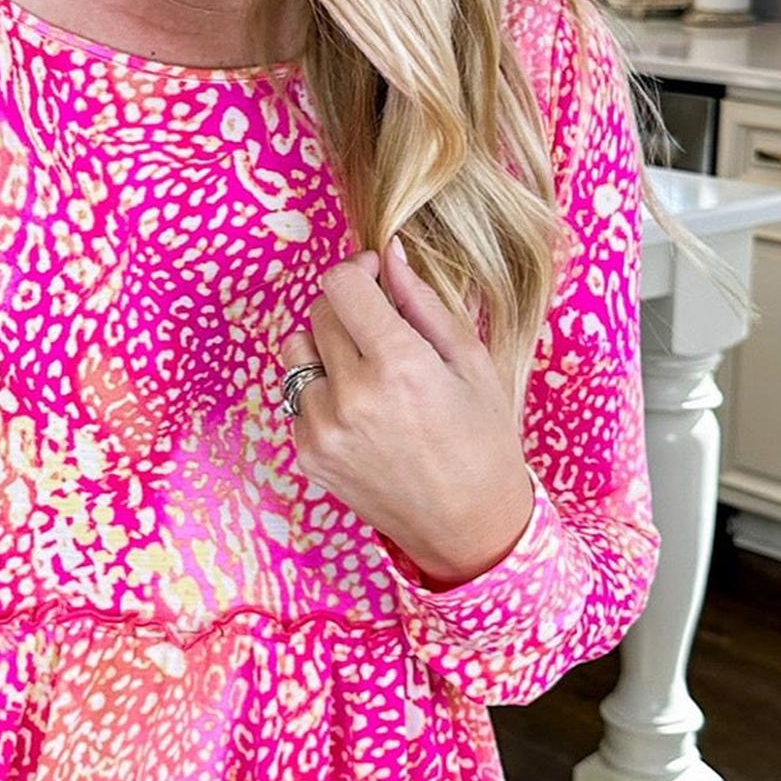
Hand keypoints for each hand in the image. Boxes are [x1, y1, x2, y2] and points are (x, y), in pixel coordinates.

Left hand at [282, 239, 535, 589]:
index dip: (358, 270)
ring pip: (297, 353)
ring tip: (367, 371)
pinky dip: (322, 392)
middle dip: (348, 309)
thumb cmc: (482, 441)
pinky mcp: (307, 455)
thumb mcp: (470, 362)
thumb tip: (390, 254)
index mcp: (398, 365)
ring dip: (326, 348)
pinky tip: (361, 412)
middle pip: (319, 313)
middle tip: (381, 328)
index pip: (341, 284)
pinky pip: (297, 397)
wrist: (468, 526)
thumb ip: (423, 302)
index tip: (375, 278)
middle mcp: (352, 396)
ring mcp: (323, 429)